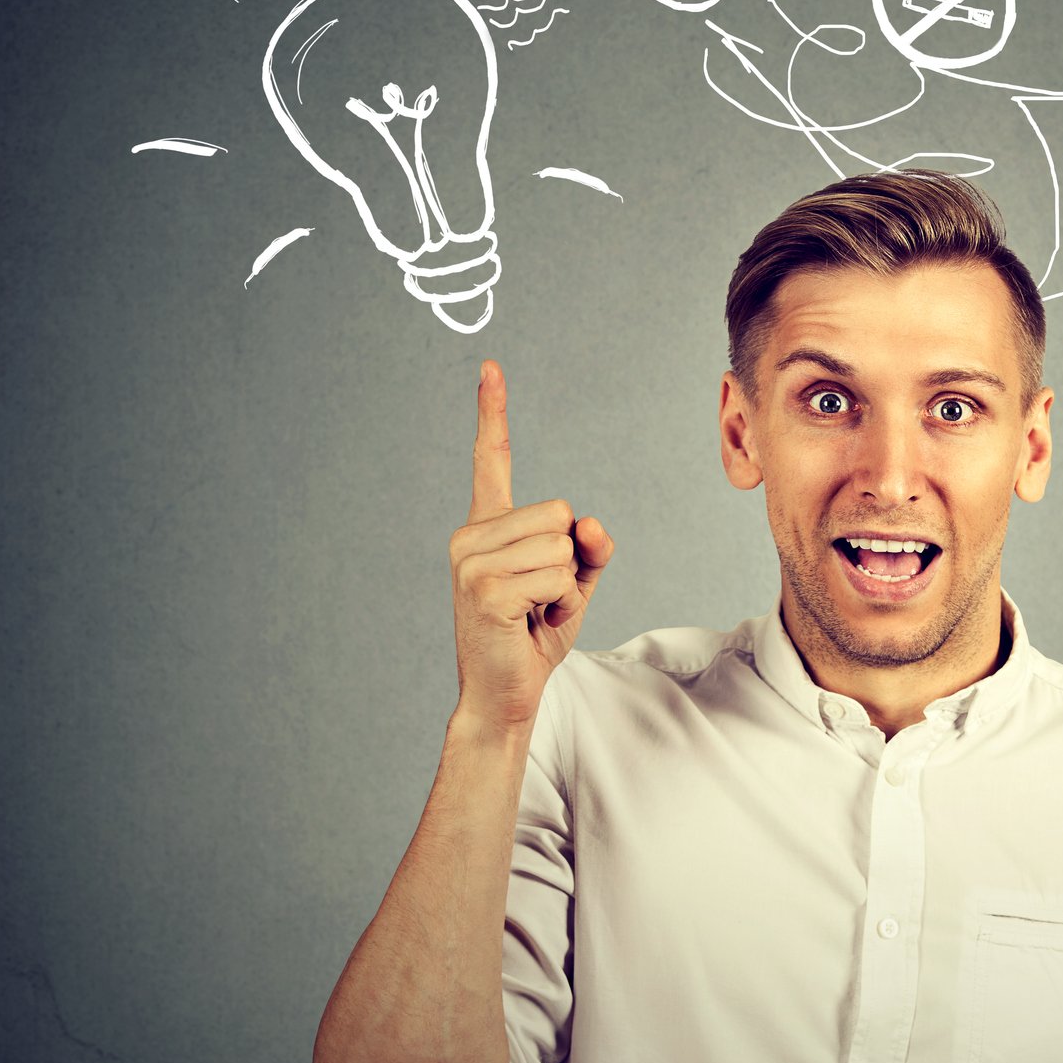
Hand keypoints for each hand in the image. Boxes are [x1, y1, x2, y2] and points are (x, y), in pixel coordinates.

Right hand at [448, 360, 612, 734]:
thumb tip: (592, 523)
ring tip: (533, 613)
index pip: (493, 462)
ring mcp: (471, 561)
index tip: (492, 367)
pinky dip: (560, 603)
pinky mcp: (484, 588)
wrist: (506, 694)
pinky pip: (557, 575)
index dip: (494, 414)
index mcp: (487, 528)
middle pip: (558, 512)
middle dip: (568, 561)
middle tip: (540, 599)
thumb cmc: (534, 634)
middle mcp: (471, 536)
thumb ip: (588, 548)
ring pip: (561, 545)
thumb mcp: (573, 583)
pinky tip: (529, 623)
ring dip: (565, 586)